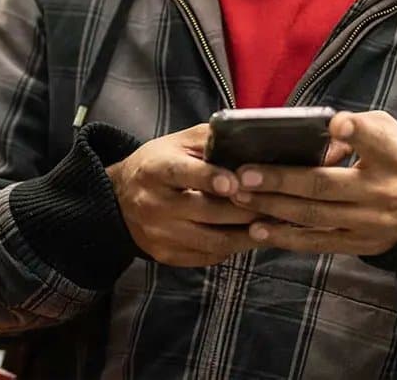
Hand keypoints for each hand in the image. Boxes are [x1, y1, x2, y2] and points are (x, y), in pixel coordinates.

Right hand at [106, 124, 259, 267]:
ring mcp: (160, 234)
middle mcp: (154, 204)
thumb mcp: (176, 143)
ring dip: (247, 235)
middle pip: (206, 212)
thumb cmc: (157, 164)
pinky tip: (249, 237)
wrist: (119, 198)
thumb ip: (209, 140)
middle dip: (245, 209)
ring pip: (213, 241)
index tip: (234, 183)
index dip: (209, 178)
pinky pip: (208, 256)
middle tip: (276, 204)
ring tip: (272, 224)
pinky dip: (233, 247)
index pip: (182, 174)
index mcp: (155, 170)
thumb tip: (248, 140)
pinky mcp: (166, 255)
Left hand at [222, 110, 396, 256]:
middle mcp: (381, 191)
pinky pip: (316, 242)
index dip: (356, 132)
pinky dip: (285, 237)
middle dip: (280, 180)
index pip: (376, 141)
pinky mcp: (358, 244)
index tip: (336, 123)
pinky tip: (257, 230)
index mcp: (393, 157)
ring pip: (313, 216)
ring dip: (272, 207)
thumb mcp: (389, 135)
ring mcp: (369, 222)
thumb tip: (310, 133)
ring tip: (239, 196)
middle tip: (244, 174)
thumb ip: (355, 128)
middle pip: (325, 185)